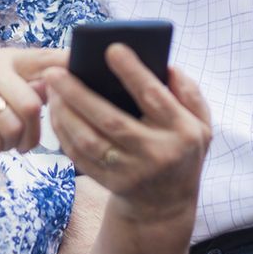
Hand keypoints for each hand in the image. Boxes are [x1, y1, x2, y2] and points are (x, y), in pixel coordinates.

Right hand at [0, 48, 68, 168]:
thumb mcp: (2, 98)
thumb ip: (31, 90)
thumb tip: (69, 87)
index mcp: (5, 59)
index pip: (47, 60)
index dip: (70, 70)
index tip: (91, 81)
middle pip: (33, 104)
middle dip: (32, 134)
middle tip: (22, 145)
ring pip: (12, 126)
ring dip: (9, 146)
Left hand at [45, 45, 210, 219]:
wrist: (166, 205)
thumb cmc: (181, 151)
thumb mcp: (201, 124)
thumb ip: (189, 93)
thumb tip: (167, 67)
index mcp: (182, 131)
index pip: (154, 97)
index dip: (132, 72)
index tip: (111, 48)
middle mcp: (156, 153)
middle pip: (111, 120)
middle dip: (79, 94)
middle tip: (55, 71)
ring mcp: (130, 172)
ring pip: (89, 141)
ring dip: (65, 113)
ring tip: (51, 89)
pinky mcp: (109, 183)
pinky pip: (79, 157)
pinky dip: (64, 134)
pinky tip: (55, 113)